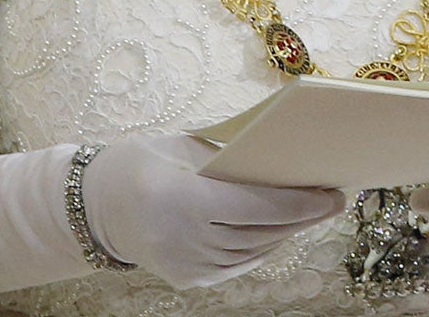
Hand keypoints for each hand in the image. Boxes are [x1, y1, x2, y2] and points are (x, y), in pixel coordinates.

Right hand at [83, 134, 345, 288]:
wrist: (94, 206)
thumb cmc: (141, 162)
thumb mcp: (181, 147)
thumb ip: (227, 158)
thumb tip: (280, 159)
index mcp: (182, 200)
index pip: (256, 206)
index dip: (299, 202)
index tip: (332, 195)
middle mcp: (185, 239)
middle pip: (261, 231)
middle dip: (303, 217)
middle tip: (333, 201)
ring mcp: (186, 265)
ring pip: (253, 251)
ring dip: (286, 232)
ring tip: (311, 212)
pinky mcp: (187, 280)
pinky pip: (237, 264)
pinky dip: (262, 247)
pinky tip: (279, 230)